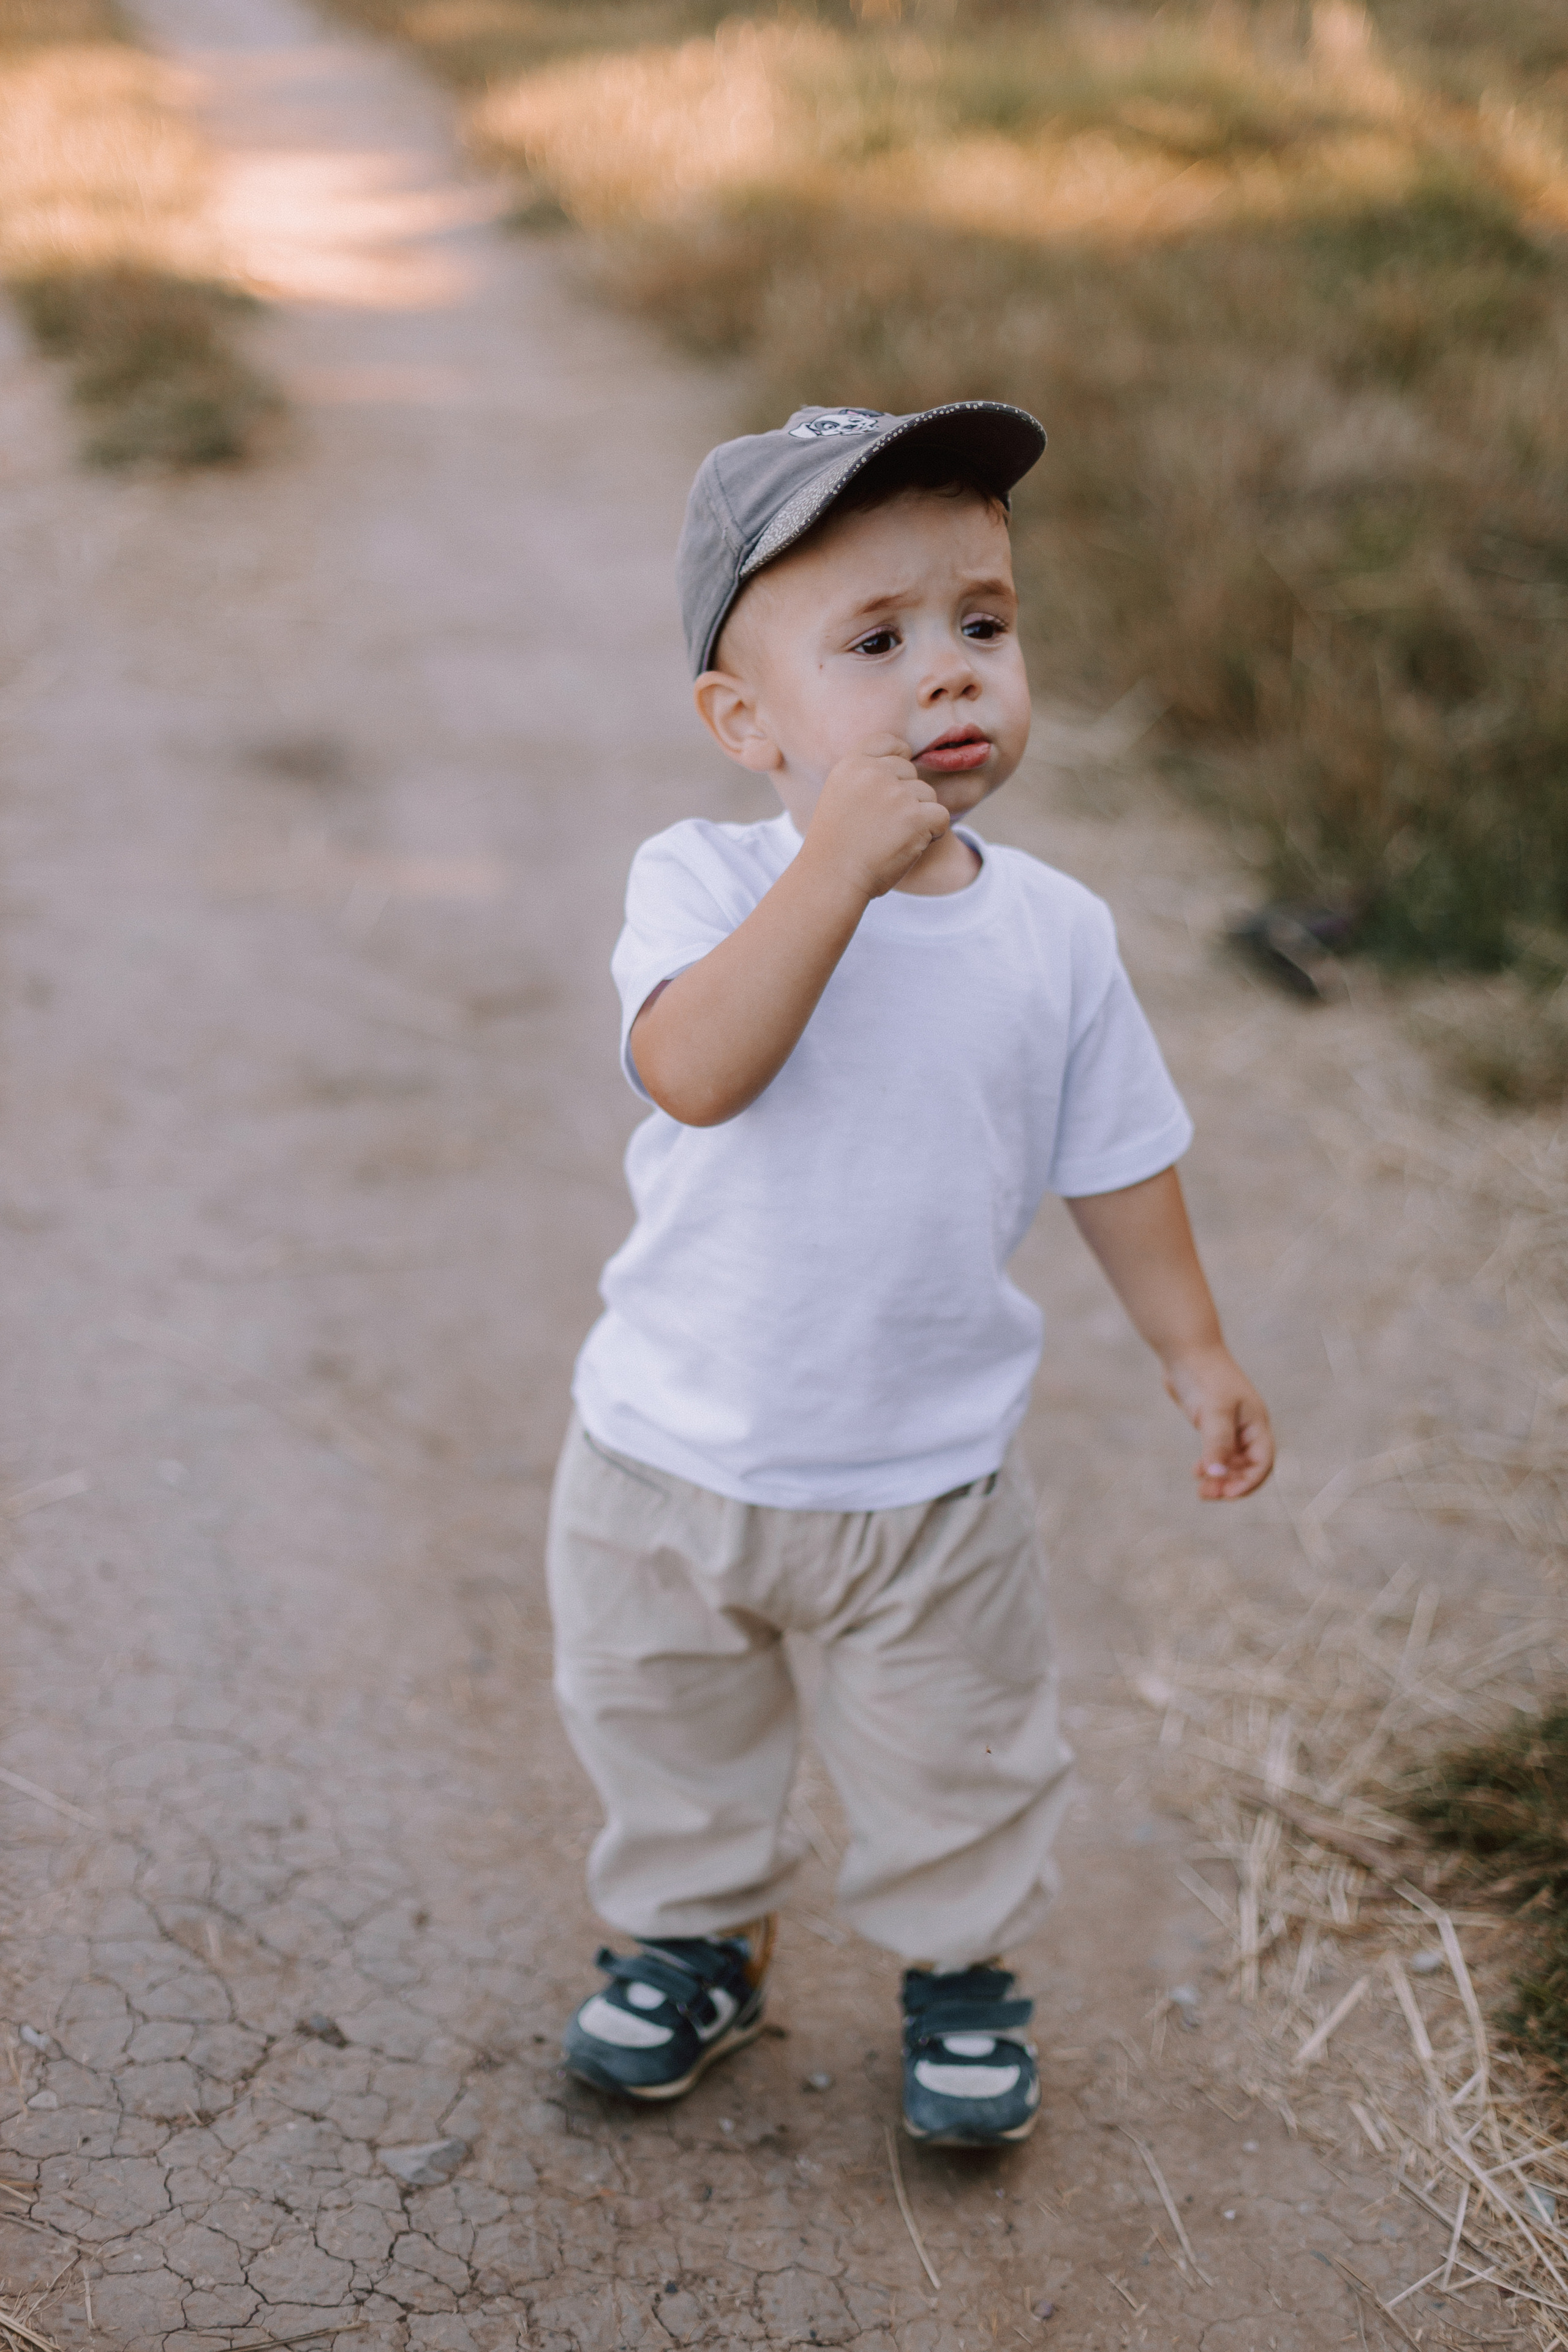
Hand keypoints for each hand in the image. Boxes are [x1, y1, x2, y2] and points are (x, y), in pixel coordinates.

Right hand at [801, 734, 949, 900]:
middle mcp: (874, 773)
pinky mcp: (915, 817)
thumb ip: (867, 778)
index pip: (889, 742)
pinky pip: (941, 817)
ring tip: (891, 838)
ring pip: (928, 795)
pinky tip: (909, 846)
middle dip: (907, 798)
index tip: (894, 783)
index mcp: (851, 764)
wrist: (832, 878)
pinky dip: (933, 834)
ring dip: (919, 817)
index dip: (899, 759)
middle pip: (911, 772)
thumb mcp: (841, 797)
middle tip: (883, 827)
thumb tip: (904, 764)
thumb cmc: (836, 846)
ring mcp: (896, 793)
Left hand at [1163, 1345, 1273, 1500]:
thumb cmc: (1205, 1375)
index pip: (1263, 1462)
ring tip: (1201, 1490)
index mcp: (1256, 1423)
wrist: (1186, 1350)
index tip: (1227, 1494)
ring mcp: (1229, 1426)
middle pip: (1247, 1467)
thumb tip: (1217, 1476)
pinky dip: (1209, 1465)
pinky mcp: (1211, 1423)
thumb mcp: (1214, 1411)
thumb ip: (1217, 1444)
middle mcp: (1246, 1427)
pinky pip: (1217, 1453)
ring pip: (1231, 1462)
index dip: (1249, 1482)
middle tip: (1207, 1495)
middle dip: (1231, 1484)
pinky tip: (1196, 1472)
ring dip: (1219, 1478)